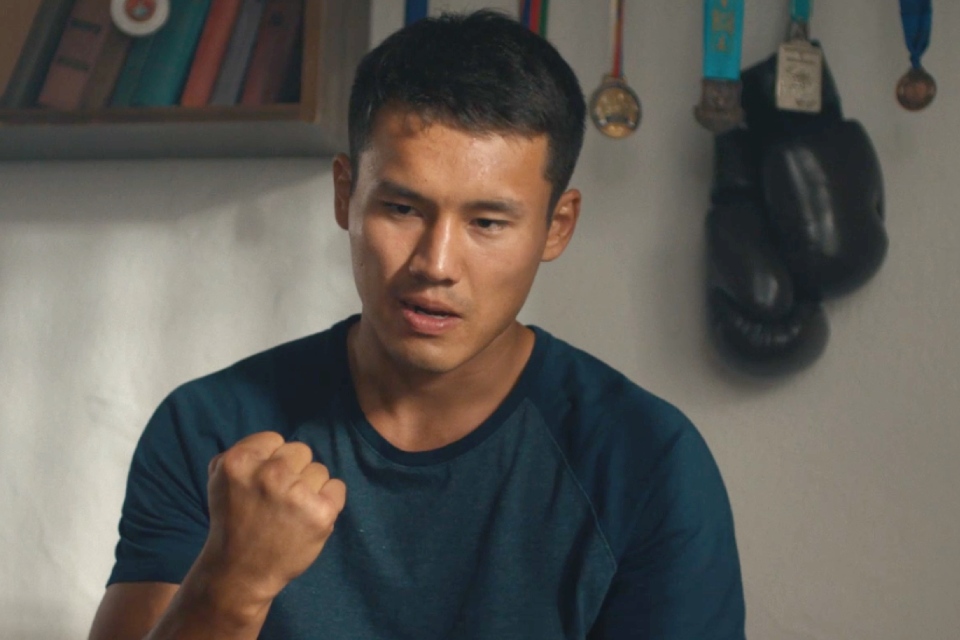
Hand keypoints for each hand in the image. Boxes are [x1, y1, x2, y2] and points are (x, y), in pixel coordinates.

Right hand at [199, 432, 346, 608]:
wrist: (241, 572)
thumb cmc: (233, 522)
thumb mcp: (219, 480)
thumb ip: (243, 453)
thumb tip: (275, 442)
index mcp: (240, 462)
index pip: (274, 439)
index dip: (270, 460)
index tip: (263, 483)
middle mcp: (269, 473)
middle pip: (300, 451)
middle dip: (292, 472)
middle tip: (277, 499)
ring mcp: (297, 493)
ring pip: (319, 470)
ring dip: (310, 488)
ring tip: (291, 512)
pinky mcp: (321, 512)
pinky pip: (337, 487)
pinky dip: (329, 501)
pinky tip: (310, 516)